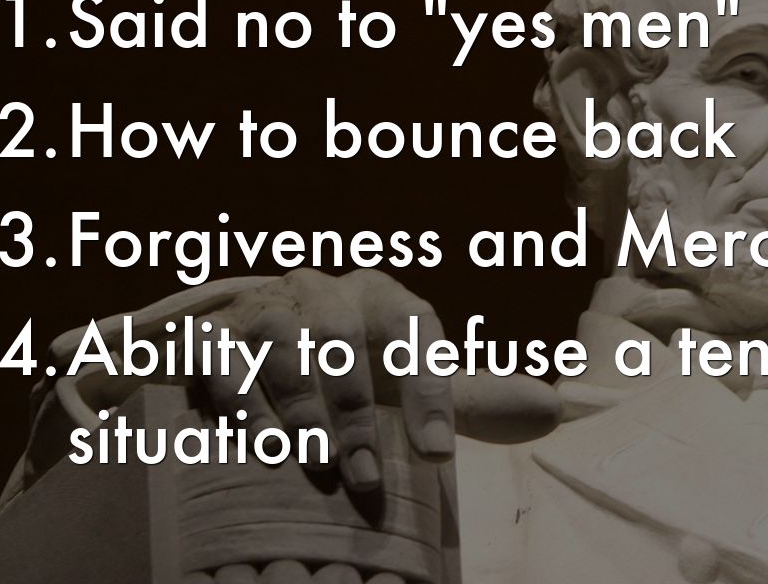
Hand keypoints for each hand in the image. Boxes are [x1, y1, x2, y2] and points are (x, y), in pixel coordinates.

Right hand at [196, 269, 561, 492]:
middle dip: (357, 411)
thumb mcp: (407, 383)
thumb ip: (468, 398)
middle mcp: (323, 291)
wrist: (257, 351)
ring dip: (302, 406)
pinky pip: (223, 358)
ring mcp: (266, 307)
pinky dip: (242, 401)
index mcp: (379, 295)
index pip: (414, 326)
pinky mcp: (214, 335)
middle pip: (343, 335)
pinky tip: (262, 445)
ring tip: (316, 464)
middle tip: (369, 476)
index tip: (436, 455)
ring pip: (283, 340)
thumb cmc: (349, 372)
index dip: (428, 389)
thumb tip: (553, 410)